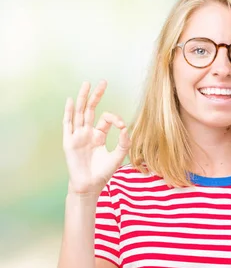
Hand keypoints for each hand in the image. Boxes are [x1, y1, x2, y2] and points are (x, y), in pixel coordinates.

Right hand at [62, 80, 130, 195]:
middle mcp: (87, 133)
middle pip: (91, 110)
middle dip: (97, 95)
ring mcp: (77, 136)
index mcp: (98, 135)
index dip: (115, 119)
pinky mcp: (69, 141)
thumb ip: (124, 143)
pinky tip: (72, 100)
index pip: (105, 119)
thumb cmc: (103, 172)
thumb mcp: (118, 156)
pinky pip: (68, 124)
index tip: (122, 125)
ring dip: (83, 98)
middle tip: (103, 81)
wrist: (89, 185)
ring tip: (86, 84)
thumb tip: (126, 128)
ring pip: (80, 113)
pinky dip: (70, 112)